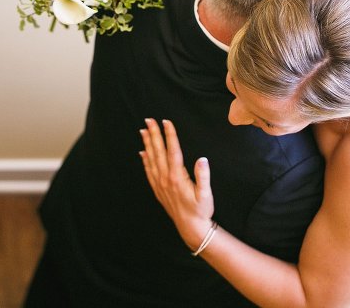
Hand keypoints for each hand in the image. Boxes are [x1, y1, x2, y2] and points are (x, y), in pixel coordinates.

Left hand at [140, 118, 214, 249]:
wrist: (191, 228)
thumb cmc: (201, 210)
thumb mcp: (206, 194)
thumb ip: (203, 176)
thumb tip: (202, 159)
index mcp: (177, 177)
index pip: (172, 151)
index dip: (169, 135)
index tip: (166, 122)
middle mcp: (166, 179)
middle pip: (158, 152)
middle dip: (154, 134)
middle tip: (148, 120)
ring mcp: (160, 184)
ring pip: (151, 159)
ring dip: (147, 144)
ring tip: (143, 131)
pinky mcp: (158, 190)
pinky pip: (149, 171)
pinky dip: (145, 160)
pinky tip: (142, 152)